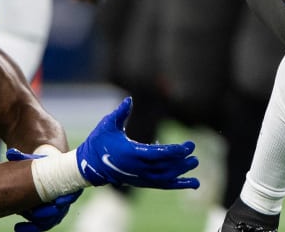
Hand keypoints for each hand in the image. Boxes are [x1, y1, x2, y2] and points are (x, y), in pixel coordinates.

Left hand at [5, 148, 82, 231]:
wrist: (44, 168)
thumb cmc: (41, 163)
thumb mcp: (34, 159)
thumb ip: (23, 157)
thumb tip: (11, 153)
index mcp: (65, 183)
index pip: (70, 194)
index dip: (65, 199)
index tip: (58, 202)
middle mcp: (63, 198)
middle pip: (59, 211)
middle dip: (47, 214)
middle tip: (34, 214)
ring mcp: (55, 208)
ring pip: (50, 221)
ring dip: (37, 224)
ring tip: (21, 224)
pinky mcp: (46, 215)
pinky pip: (42, 224)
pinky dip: (31, 227)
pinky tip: (18, 228)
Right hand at [76, 97, 199, 189]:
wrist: (89, 165)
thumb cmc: (98, 142)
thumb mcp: (107, 125)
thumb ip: (120, 113)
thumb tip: (129, 100)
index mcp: (130, 153)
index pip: (158, 154)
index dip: (175, 151)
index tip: (189, 146)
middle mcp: (136, 168)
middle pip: (164, 167)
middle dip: (181, 161)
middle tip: (194, 154)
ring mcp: (139, 177)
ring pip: (164, 178)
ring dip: (181, 172)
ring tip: (195, 164)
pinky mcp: (140, 181)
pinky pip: (162, 184)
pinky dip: (178, 184)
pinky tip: (192, 183)